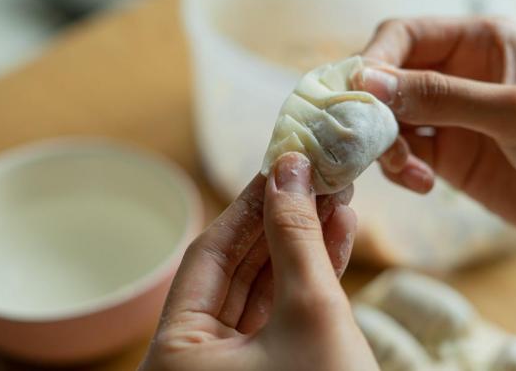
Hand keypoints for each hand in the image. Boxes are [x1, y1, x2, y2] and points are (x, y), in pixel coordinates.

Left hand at [139, 153, 377, 370]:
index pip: (209, 255)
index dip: (248, 205)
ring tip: (336, 199)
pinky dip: (311, 277)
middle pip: (238, 269)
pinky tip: (338, 236)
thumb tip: (290, 169)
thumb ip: (296, 236)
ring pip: (266, 288)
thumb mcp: (311, 310)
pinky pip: (284, 313)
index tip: (280, 164)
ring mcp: (234, 369)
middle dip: (282, 220)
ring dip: (303, 244)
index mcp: (177, 353)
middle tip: (316, 176)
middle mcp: (196, 362)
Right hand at [354, 17, 515, 319]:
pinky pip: (401, 153)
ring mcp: (450, 116)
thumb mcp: (515, 112)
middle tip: (373, 142)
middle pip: (387, 77)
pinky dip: (400, 168)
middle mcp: (459, 72)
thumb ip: (441, 96)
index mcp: (480, 40)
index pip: (404, 34)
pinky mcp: (446, 155)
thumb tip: (368, 82)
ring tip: (411, 172)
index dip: (375, 61)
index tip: (359, 98)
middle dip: (375, 109)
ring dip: (385, 146)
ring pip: (388, 119)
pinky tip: (424, 185)